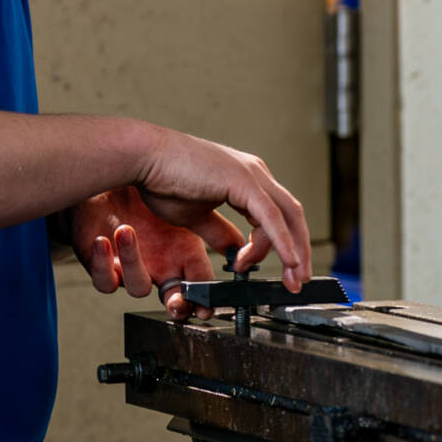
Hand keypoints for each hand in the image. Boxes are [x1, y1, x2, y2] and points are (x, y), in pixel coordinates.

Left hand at [70, 187, 237, 319]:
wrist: (110, 179)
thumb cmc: (147, 191)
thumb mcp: (186, 208)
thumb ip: (216, 228)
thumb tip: (247, 240)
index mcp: (182, 256)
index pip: (199, 287)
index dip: (204, 301)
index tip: (207, 307)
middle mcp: (158, 266)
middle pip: (172, 301)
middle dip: (178, 306)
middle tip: (179, 303)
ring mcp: (130, 267)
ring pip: (137, 286)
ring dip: (132, 261)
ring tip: (126, 231)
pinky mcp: (101, 263)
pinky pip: (104, 278)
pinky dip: (101, 262)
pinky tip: (103, 240)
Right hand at [132, 129, 311, 290]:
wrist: (142, 159)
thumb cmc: (161, 180)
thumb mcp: (195, 216)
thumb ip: (218, 232)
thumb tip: (234, 250)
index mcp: (245, 179)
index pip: (278, 216)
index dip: (282, 245)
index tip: (265, 270)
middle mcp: (254, 173)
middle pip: (292, 216)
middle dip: (299, 251)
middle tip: (297, 282)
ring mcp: (251, 174)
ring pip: (288, 217)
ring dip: (294, 251)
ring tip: (291, 279)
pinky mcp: (243, 181)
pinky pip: (271, 217)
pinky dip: (283, 241)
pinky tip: (289, 261)